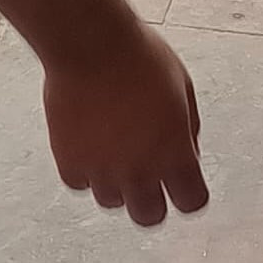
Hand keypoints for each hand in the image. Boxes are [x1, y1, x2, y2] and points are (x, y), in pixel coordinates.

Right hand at [40, 20, 206, 228]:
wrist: (92, 44)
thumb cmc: (139, 58)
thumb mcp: (182, 89)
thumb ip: (188, 129)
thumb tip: (187, 152)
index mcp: (175, 152)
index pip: (192, 202)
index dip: (189, 195)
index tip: (183, 186)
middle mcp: (140, 169)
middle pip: (149, 217)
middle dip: (151, 202)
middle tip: (147, 182)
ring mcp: (103, 169)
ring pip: (111, 202)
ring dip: (115, 184)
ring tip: (113, 153)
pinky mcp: (70, 161)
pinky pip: (79, 183)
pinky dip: (84, 171)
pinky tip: (88, 147)